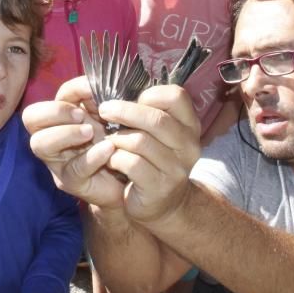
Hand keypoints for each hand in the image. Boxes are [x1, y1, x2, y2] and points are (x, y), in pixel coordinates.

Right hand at [22, 77, 125, 208]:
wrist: (133, 174)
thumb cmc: (118, 138)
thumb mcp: (109, 113)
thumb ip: (102, 96)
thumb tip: (100, 79)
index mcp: (60, 116)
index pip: (53, 93)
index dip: (71, 89)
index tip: (94, 88)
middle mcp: (51, 136)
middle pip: (31, 117)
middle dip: (55, 111)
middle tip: (81, 115)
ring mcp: (57, 161)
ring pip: (40, 143)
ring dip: (65, 133)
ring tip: (91, 132)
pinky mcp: (71, 182)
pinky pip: (73, 169)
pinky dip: (91, 156)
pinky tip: (109, 149)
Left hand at [99, 84, 201, 224]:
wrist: (161, 204)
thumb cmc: (152, 159)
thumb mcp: (158, 133)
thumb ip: (148, 111)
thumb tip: (118, 88)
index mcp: (189, 125)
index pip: (176, 96)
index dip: (150, 94)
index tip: (131, 98)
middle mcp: (188, 146)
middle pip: (156, 119)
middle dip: (124, 111)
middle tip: (104, 110)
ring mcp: (176, 169)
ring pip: (140, 142)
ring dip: (117, 138)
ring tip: (108, 140)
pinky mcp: (159, 188)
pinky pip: (131, 164)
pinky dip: (116, 158)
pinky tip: (112, 160)